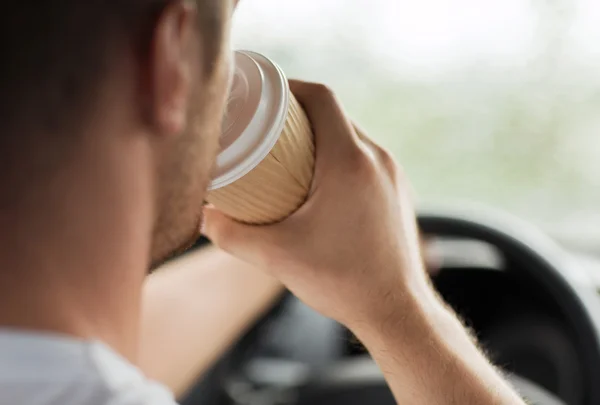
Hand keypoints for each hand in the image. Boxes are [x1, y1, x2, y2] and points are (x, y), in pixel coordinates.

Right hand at [203, 80, 430, 327]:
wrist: (397, 310)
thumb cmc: (342, 281)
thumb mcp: (276, 256)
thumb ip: (230, 234)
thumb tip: (202, 217)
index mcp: (350, 160)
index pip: (321, 97)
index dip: (290, 87)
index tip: (264, 95)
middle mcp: (378, 159)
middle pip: (335, 115)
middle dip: (299, 114)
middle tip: (267, 128)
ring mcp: (392, 176)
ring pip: (352, 137)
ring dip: (322, 137)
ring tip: (289, 155)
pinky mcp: (397, 193)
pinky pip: (366, 159)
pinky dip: (340, 157)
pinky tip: (320, 182)